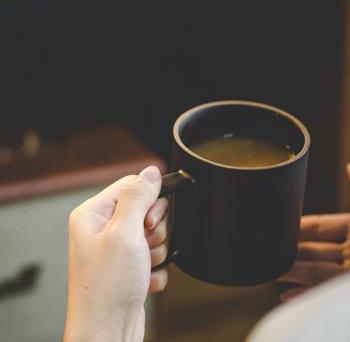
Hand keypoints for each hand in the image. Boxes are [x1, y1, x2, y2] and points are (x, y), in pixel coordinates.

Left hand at [64, 166, 167, 341]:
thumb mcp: (125, 234)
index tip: (149, 219)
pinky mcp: (128, 265)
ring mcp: (116, 248)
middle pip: (144, 208)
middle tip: (144, 243)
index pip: (130, 185)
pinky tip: (142, 278)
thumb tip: (151, 172)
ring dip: (155, 250)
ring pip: (152, 232)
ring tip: (141, 265)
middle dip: (153, 228)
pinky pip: (153, 253)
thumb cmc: (106, 290)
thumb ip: (138, 197)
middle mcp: (102, 229)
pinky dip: (154, 266)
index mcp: (94, 214)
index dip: (148, 199)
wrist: (108, 334)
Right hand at [279, 164, 349, 300]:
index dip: (299, 225)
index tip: (278, 224)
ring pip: (315, 273)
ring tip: (268, 269)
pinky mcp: (349, 293)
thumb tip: (348, 164)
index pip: (321, 226)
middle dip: (289, 249)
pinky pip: (324, 295)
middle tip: (265, 248)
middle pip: (313, 250)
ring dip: (291, 272)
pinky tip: (288, 296)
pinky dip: (307, 298)